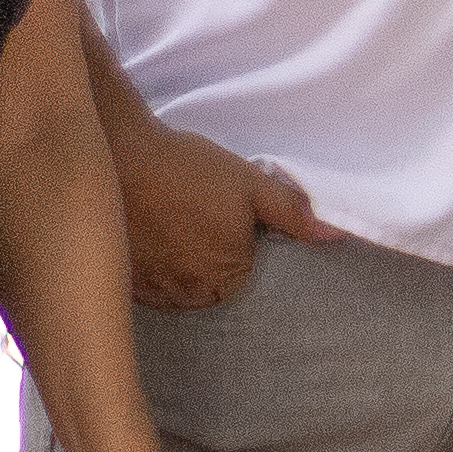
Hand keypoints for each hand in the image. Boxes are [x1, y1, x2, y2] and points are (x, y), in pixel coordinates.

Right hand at [112, 116, 327, 310]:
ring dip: (177, 266)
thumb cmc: (188, 170)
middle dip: (207, 260)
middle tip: (194, 218)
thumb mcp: (251, 185)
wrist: (118, 156)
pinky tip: (148, 236)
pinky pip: (146, 286)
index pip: (242, 276)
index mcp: (225, 277)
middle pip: (208, 287)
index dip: (236, 246)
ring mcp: (149, 292)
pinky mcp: (120, 282)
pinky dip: (151, 267)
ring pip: (177, 289)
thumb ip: (293, 213)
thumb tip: (334, 235)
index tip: (223, 220)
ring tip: (170, 224)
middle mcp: (186, 295)